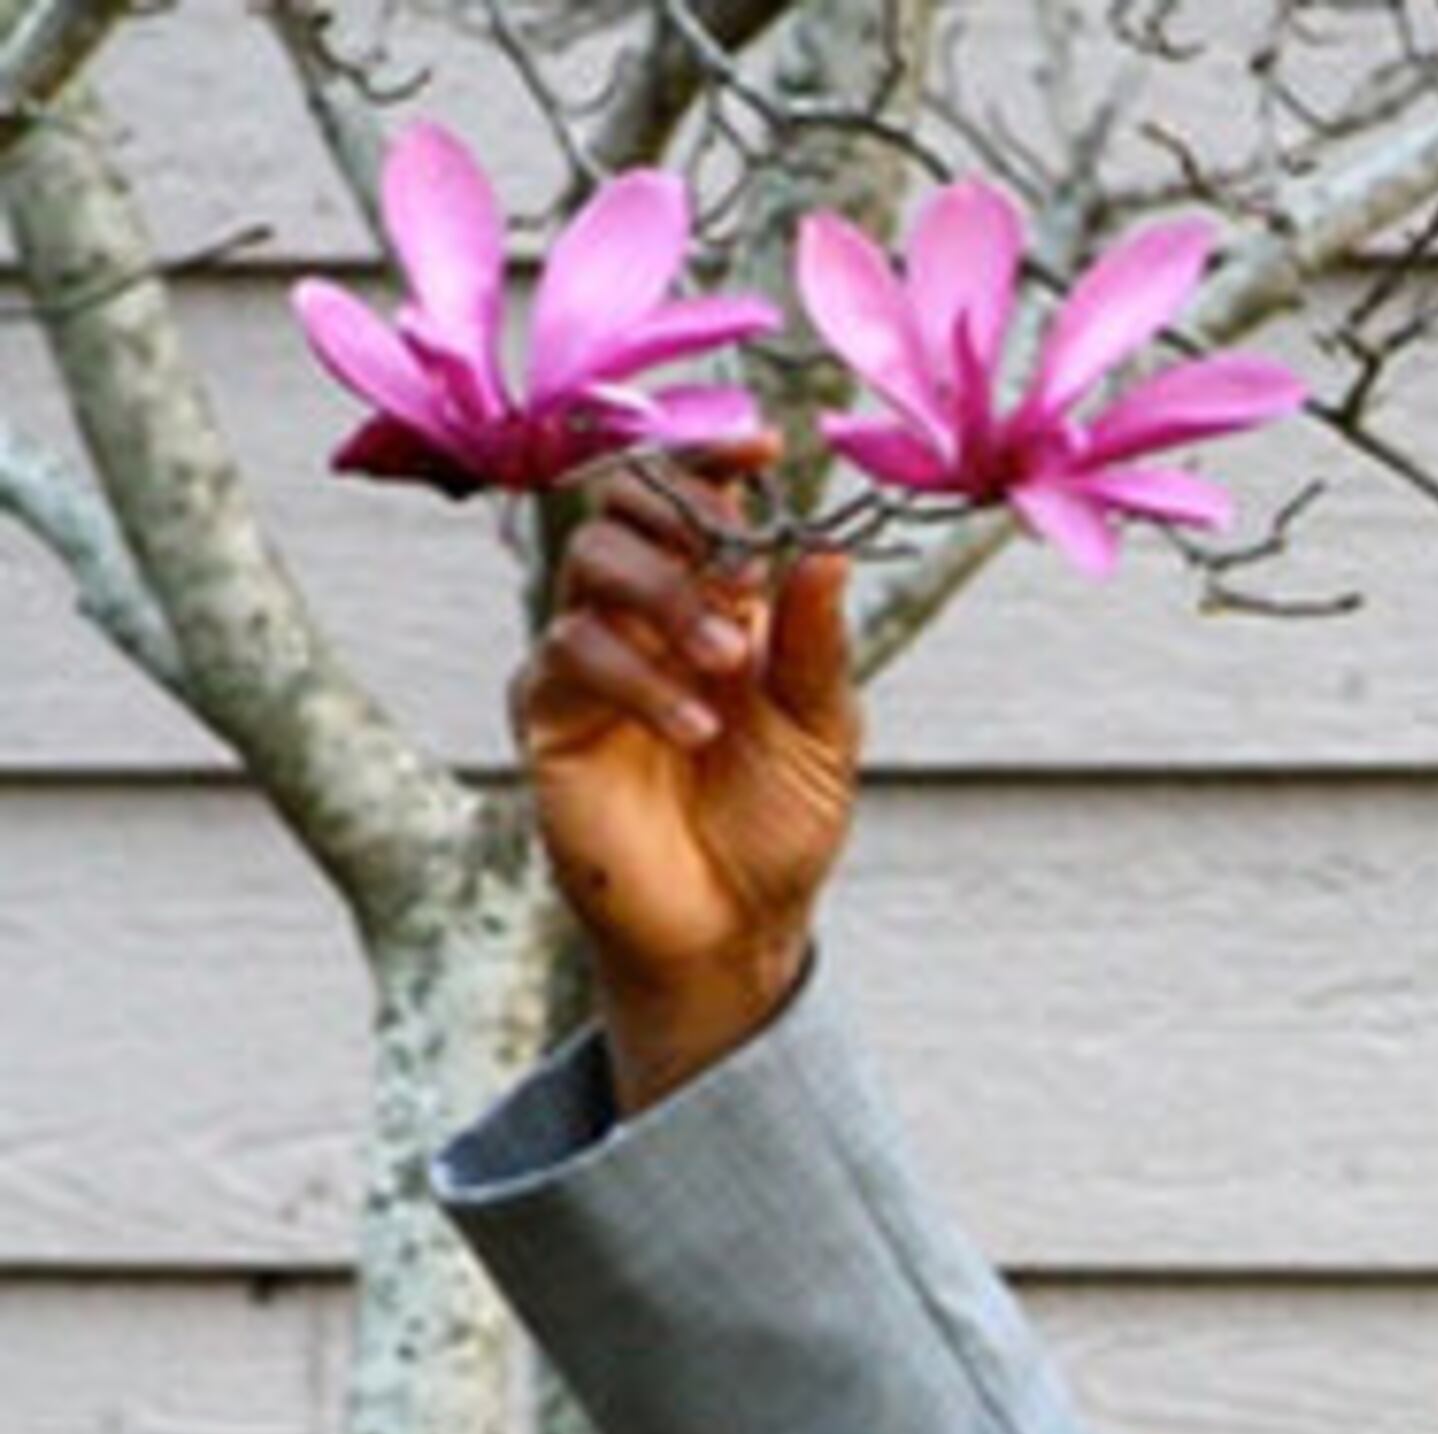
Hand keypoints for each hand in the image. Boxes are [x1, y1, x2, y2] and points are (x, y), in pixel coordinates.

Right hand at [512, 438, 862, 1110]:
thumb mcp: (822, 730)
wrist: (733, 928)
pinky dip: (636, 675)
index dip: (719, 456)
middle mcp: (648, 611)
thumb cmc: (778, 826)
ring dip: (668, 598)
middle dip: (684, 518)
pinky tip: (693, 726)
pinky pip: (568, 650)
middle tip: (740, 569)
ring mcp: (591, 655)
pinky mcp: (549, 711)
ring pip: (594, 563)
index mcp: (722, 600)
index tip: (763, 440)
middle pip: (626, 502)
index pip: (701, 496)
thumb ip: (816, 643)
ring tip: (728, 664)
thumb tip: (826, 549)